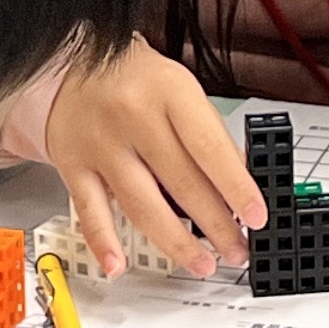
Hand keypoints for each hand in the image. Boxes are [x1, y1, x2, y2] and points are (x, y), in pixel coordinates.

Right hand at [48, 41, 267, 277]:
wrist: (72, 62)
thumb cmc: (136, 79)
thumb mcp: (182, 90)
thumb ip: (208, 135)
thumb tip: (238, 187)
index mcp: (168, 92)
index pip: (209, 148)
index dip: (237, 187)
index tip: (256, 217)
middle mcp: (133, 117)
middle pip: (181, 183)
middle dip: (215, 225)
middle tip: (237, 249)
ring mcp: (101, 144)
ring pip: (141, 205)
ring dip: (175, 243)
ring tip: (202, 263)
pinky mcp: (74, 165)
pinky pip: (90, 211)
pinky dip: (104, 243)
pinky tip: (119, 265)